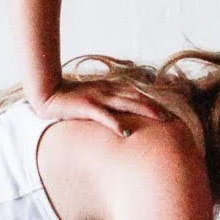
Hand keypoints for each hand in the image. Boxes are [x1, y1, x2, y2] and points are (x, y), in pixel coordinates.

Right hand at [28, 77, 165, 137]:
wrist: (48, 94)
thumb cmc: (70, 98)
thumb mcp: (92, 96)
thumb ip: (107, 100)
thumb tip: (121, 110)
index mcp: (109, 88)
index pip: (136, 93)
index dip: (153, 101)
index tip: (169, 111)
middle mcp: (106, 90)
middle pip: (136, 97)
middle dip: (155, 106)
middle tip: (171, 117)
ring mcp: (97, 97)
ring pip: (126, 103)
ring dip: (144, 110)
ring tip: (160, 119)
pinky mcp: (86, 107)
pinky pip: (104, 116)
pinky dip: (115, 123)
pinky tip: (126, 132)